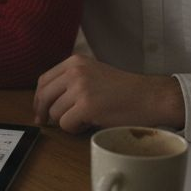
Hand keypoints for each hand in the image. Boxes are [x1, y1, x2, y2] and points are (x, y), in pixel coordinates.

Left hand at [32, 53, 184, 132]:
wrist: (151, 97)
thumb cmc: (126, 90)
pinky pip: (66, 124)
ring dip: (67, 121)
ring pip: (55, 113)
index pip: (44, 80)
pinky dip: (75, 129)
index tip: (39, 110)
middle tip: (44, 123)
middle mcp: (75, 71)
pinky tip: (89, 124)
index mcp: (75, 61)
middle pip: (43, 96)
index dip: (39, 98)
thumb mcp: (95, 73)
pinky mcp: (86, 106)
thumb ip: (72, 80)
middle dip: (42, 112)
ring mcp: (80, 88)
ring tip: (85, 120)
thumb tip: (46, 100)